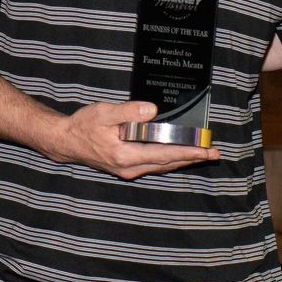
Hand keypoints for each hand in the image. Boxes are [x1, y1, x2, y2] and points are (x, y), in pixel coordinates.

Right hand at [48, 100, 221, 179]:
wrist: (66, 141)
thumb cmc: (83, 125)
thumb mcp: (104, 113)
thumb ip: (129, 112)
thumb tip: (152, 111)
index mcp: (124, 155)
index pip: (163, 154)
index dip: (187, 152)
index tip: (205, 150)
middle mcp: (129, 167)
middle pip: (167, 163)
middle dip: (192, 158)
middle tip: (214, 152)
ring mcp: (128, 170)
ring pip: (162, 166)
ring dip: (184, 160)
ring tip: (204, 154)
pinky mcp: (127, 167)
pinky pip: (154, 164)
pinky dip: (170, 159)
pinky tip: (181, 155)